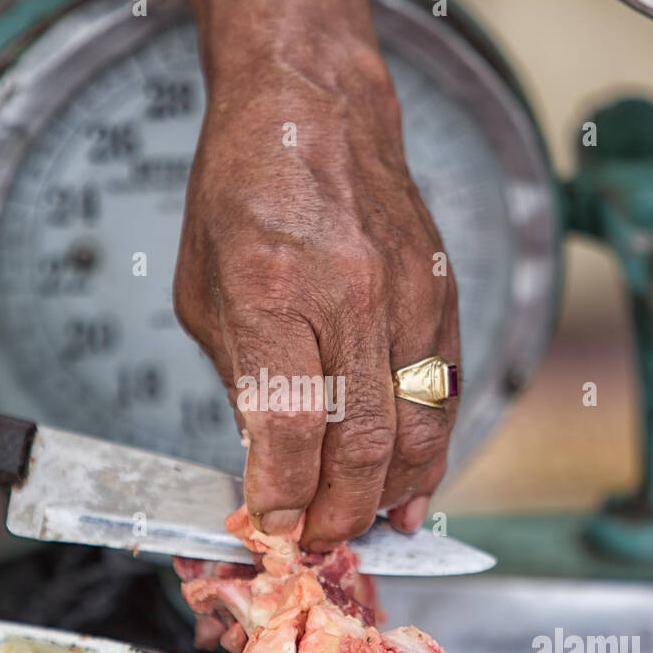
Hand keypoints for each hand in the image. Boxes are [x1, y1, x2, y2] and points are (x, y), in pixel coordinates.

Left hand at [171, 0, 459, 550]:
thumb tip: (266, 464)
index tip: (271, 524)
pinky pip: (446, 394)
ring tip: (363, 527)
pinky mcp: (441, 296)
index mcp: (271, 287)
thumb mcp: (206, 289)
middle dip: (337, 511)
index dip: (280, 491)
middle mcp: (350, 292)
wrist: (313, 112)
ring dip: (389, 494)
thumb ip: (241, 378)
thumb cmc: (245, 193)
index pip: (285, 421)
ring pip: (415, 427)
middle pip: (359, 439)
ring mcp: (407, 294)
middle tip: (317, 540)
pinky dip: (432, 452)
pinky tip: (412, 487)